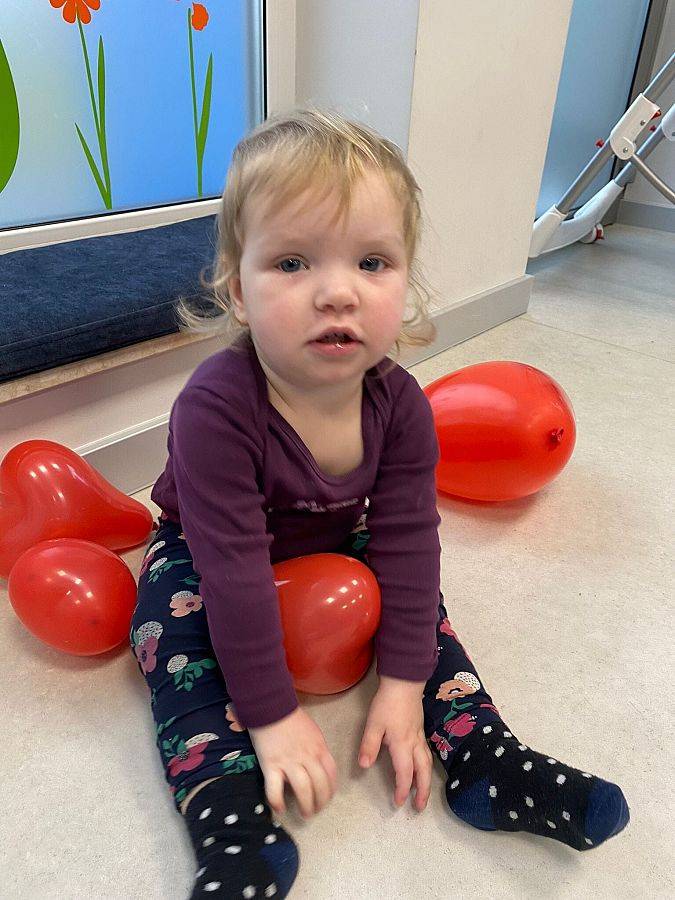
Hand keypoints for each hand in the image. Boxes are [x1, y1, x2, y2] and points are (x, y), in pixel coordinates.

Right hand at [248, 706, 337, 819]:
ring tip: (305, 814)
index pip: (331, 774)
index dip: (331, 790)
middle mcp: (307, 757)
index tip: (327, 798)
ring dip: (306, 805)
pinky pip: (275, 789)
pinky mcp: (271, 765)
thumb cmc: (291, 718)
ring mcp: (289, 762)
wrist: (270, 707)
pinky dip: (278, 802)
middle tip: (316, 810)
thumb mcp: (312, 731)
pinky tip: (280, 809)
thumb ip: (317, 749)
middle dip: (320, 802)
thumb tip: (318, 766)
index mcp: (319, 748)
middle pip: (320, 785)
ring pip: (303, 789)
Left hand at [357, 675, 431, 811]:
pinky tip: (421, 768)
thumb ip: (369, 745)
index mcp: (402, 745)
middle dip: (422, 792)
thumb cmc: (388, 702)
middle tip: (420, 808)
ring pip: (427, 764)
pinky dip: (426, 767)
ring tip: (422, 792)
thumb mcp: (374, 723)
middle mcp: (414, 744)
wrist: (405, 682)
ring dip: (426, 781)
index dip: (402, 790)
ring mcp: (420, 736)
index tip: (398, 803)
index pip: (405, 773)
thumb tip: (364, 766)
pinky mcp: (421, 730)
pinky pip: (427, 754)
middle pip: (423, 773)